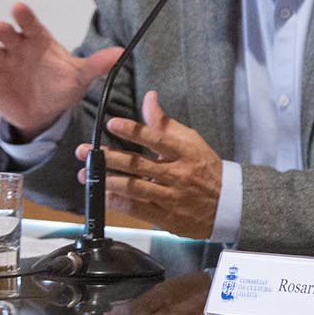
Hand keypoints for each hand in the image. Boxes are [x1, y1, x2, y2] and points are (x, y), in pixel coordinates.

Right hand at [0, 2, 122, 136]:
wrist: (45, 112)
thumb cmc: (61, 85)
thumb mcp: (80, 76)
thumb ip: (97, 64)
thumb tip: (121, 52)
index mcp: (38, 40)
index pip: (29, 22)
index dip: (23, 15)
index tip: (18, 8)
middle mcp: (17, 48)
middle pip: (6, 33)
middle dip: (2, 29)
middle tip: (0, 27)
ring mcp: (3, 64)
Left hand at [76, 91, 221, 238]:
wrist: (228, 203)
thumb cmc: (206, 168)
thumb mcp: (190, 141)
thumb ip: (165, 122)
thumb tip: (148, 98)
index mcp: (185, 152)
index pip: (157, 139)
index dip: (133, 130)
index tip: (112, 123)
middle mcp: (178, 174)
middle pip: (139, 164)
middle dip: (109, 157)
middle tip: (85, 151)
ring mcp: (172, 197)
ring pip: (135, 188)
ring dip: (107, 181)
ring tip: (86, 174)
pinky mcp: (167, 217)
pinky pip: (137, 209)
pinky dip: (117, 201)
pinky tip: (103, 194)